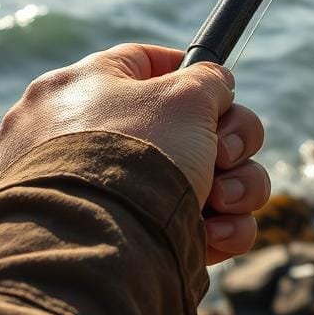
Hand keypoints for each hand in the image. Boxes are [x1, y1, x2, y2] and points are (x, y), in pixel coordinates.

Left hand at [0, 43, 268, 264]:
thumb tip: (216, 85)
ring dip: (231, 187)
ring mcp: (102, 196)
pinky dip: (213, 229)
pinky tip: (214, 235)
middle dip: (226, 140)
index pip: (144, 64)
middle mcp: (84, 139)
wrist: (101, 251)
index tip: (220, 91)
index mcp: (81, 89)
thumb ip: (208, 80)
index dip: (192, 74)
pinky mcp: (124, 246)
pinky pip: (184, 227)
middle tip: (226, 153)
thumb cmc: (138, 156)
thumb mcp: (185, 96)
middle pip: (181, 126)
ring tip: (223, 200)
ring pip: (194, 178)